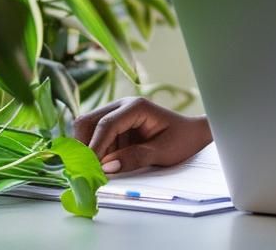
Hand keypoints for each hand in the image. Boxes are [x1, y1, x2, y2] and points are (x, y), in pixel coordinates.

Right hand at [73, 97, 211, 173]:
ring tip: (97, 169)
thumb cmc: (182, 140)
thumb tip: (107, 167)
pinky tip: (104, 164)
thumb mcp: (163, 152)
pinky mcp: (113, 125)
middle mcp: (122, 106)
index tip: (90, 168)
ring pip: (87, 129)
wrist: (192, 134)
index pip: (106, 124)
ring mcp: (116, 114)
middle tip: (87, 170)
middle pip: (88, 121)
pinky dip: (94, 150)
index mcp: (136, 107)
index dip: (95, 147)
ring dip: (89, 149)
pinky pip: (94, 136)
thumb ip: (135, 158)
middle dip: (84, 145)